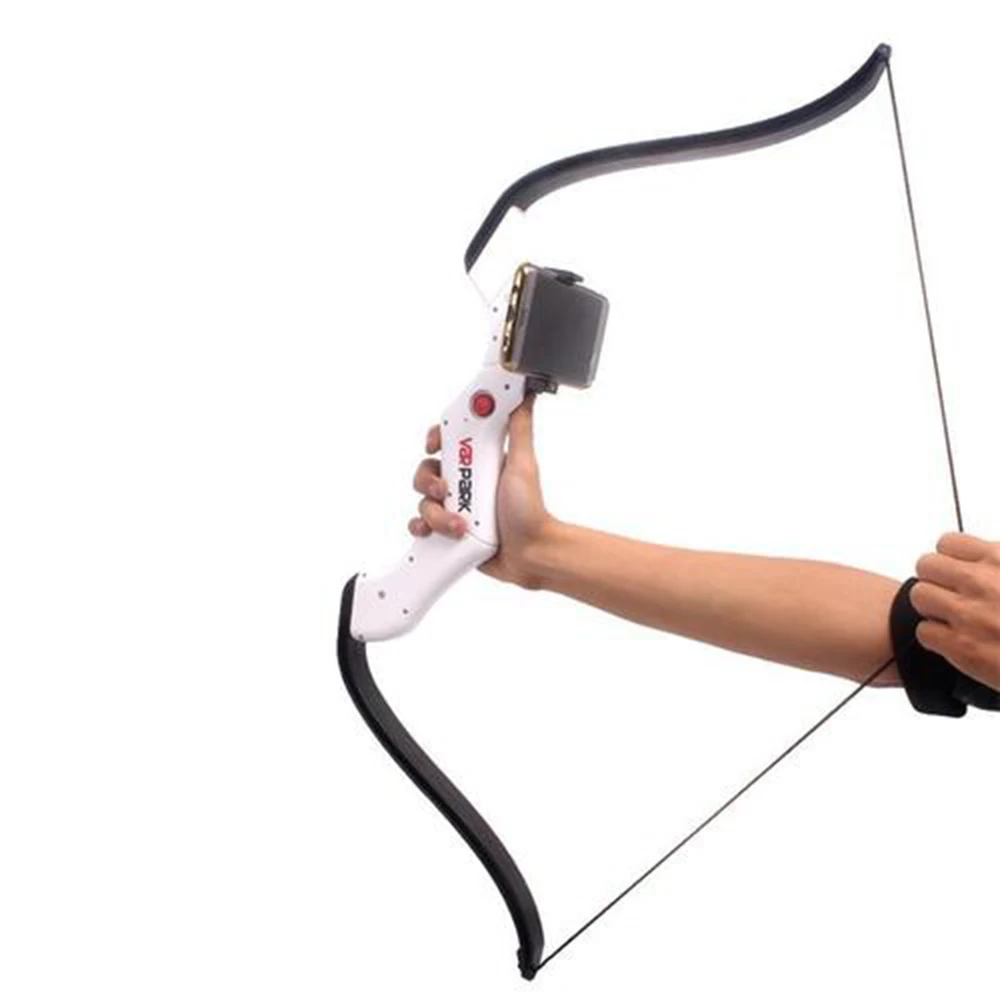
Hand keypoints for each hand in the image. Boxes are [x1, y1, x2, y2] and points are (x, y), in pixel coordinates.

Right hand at [408, 395, 553, 586]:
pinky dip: (423, 529)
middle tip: (443, 488)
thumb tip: (525, 395)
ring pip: (424, 502)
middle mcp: (464, 484)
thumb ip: (519, 427)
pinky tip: (437, 533)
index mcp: (478, 463)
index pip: (447, 442)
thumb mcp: (523, 463)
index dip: (435, 439)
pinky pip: (422, 526)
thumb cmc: (530, 511)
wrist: (531, 554)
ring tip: (460, 525)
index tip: (434, 444)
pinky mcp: (448, 532)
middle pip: (427, 471)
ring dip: (436, 513)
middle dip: (428, 480)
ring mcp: (455, 509)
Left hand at [912, 533, 999, 693]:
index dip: (951, 558)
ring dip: (933, 607)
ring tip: (953, 616)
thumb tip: (985, 556)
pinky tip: (956, 640)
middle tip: (951, 594)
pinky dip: (937, 638)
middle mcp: (981, 582)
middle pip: (926, 566)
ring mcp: (969, 614)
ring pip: (920, 596)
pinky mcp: (962, 647)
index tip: (959, 570)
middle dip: (936, 579)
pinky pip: (924, 632)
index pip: (948, 543)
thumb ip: (998, 562)